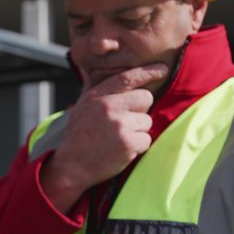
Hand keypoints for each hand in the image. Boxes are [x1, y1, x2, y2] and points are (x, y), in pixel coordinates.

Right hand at [40, 64, 167, 213]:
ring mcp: (119, 124)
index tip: (162, 68)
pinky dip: (138, 147)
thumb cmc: (78, 136)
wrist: (71, 165)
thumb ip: (94, 89)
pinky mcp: (128, 143)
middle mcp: (108, 106)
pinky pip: (147, 139)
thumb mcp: (82, 106)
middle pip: (145, 98)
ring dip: (138, 131)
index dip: (147, 72)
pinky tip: (121, 150)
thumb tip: (99, 71)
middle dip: (140, 111)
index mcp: (97, 96)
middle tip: (124, 123)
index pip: (127, 78)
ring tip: (118, 138)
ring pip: (147, 120)